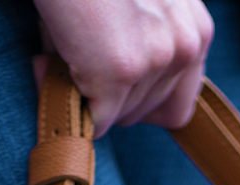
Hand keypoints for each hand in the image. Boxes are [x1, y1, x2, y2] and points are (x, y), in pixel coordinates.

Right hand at [33, 0, 213, 136]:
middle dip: (109, 96)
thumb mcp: (144, 7)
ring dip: (83, 89)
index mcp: (197, 33)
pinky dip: (59, 97)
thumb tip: (126, 100)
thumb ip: (152, 45)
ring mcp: (156, 57)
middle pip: (144, 116)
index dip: (139, 103)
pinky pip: (91, 118)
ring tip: (67, 40)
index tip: (112, 82)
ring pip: (117, 116)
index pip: (178, 109)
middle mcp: (186, 46)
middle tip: (79, 51)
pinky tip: (42, 60)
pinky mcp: (121, 67)